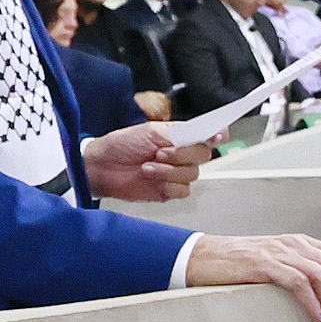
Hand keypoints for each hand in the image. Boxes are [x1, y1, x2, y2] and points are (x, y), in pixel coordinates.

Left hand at [86, 122, 215, 202]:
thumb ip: (176, 133)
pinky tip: (152, 179)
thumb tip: (197, 134)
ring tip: (148, 167)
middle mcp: (182, 154)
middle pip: (204, 155)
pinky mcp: (169, 191)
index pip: (209, 134)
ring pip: (193, 174)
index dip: (218, 134)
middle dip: (182, 155)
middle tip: (161, 152)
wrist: (102, 167)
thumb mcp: (149, 131)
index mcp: (180, 136)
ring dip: (169, 171)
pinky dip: (168, 185)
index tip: (216, 136)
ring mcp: (176, 173)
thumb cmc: (121, 146)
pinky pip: (183, 191)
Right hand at [184, 230, 320, 321]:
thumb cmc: (241, 266)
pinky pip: (298, 283)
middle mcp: (296, 244)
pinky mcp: (265, 265)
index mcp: (302, 242)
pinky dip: (312, 302)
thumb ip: (300, 271)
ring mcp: (281, 253)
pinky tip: (317, 318)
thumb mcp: (277, 263)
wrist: (205, 257)